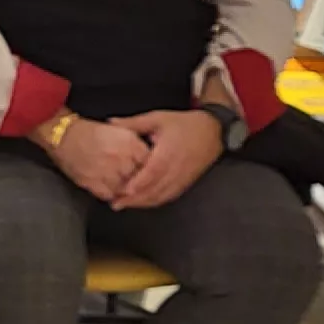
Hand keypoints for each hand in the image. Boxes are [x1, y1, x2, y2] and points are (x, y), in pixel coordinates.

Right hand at [44, 115, 150, 198]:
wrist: (63, 135)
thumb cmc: (90, 132)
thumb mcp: (119, 130)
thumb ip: (136, 145)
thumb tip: (149, 160)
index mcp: (129, 142)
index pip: (149, 162)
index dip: (148, 168)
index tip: (145, 171)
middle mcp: (120, 157)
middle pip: (139, 178)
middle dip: (136, 179)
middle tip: (131, 179)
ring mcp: (106, 171)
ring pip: (125, 189)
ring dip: (124, 189)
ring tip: (119, 184)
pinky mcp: (92, 182)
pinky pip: (109, 195)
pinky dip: (110, 194)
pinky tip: (108, 188)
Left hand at [107, 110, 221, 209]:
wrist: (212, 131)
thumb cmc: (183, 124)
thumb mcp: (158, 118)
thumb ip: (133, 123)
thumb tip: (111, 122)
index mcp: (168, 153)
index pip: (153, 172)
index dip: (139, 183)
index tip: (123, 191)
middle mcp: (176, 169)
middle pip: (155, 189)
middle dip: (135, 199)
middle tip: (115, 203)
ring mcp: (182, 178)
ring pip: (162, 196)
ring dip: (143, 203)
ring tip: (124, 205)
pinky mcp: (185, 183)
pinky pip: (169, 196)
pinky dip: (155, 201)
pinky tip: (142, 203)